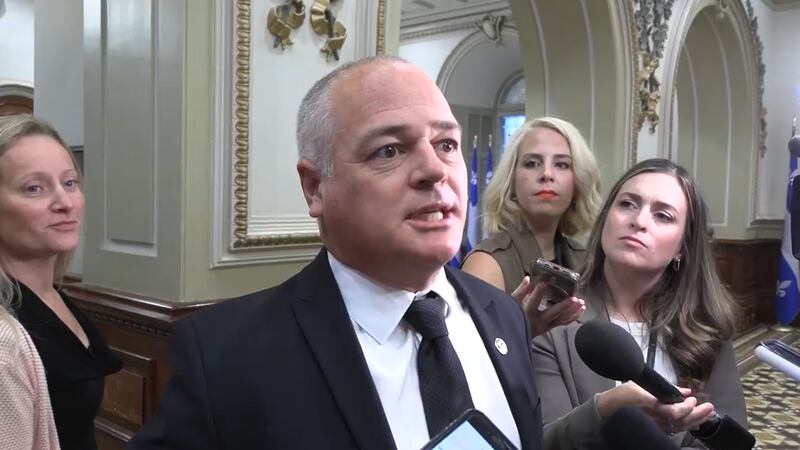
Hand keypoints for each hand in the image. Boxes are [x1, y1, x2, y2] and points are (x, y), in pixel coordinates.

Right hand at [512, 277, 584, 336]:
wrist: (513, 336)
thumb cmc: (511, 318)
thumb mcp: (511, 304)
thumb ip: (520, 291)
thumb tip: (528, 279)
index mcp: (526, 314)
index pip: (532, 302)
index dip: (538, 293)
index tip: (543, 283)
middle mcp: (537, 322)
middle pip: (552, 313)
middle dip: (564, 305)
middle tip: (573, 298)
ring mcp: (545, 326)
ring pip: (561, 319)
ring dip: (572, 311)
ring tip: (580, 302)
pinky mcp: (550, 327)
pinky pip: (563, 322)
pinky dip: (573, 316)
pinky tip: (580, 310)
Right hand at [597, 383, 715, 433]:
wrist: (608, 410)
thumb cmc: (622, 395)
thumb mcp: (640, 384)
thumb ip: (663, 387)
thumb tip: (684, 390)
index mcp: (649, 405)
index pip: (673, 411)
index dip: (685, 407)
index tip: (693, 399)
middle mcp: (654, 419)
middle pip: (680, 421)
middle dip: (697, 414)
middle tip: (709, 407)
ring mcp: (655, 427)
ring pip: (680, 427)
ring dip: (696, 421)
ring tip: (708, 415)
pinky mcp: (656, 431)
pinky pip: (675, 430)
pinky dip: (688, 427)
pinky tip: (696, 424)